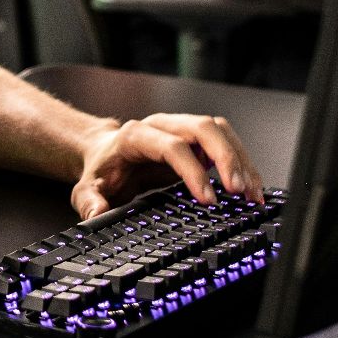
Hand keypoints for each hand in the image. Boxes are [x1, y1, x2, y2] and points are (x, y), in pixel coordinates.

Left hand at [69, 114, 264, 218]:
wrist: (105, 155)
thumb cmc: (101, 171)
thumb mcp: (86, 190)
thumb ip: (90, 201)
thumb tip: (98, 212)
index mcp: (136, 135)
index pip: (173, 146)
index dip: (193, 171)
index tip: (208, 200)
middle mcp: (162, 125)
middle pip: (203, 128)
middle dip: (226, 158)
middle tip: (238, 191)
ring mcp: (181, 128)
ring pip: (220, 131)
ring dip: (240, 160)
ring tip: (252, 193)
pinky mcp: (196, 139)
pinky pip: (225, 142)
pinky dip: (241, 163)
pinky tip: (249, 187)